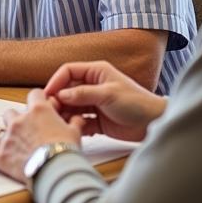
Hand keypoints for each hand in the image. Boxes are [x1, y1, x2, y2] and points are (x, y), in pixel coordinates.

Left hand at [0, 89, 82, 182]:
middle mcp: (19, 120)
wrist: (57, 169)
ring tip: (4, 139)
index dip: (37, 100)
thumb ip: (75, 122)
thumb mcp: (75, 134)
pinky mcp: (1, 156)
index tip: (40, 106)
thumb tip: (79, 118)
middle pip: (11, 112)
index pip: (34, 94)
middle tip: (25, 130)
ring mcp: (8, 138)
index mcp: (38, 111)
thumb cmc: (67, 150)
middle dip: (16, 119)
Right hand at [43, 61, 164, 141]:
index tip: (47, 94)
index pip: (68, 71)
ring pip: (71, 107)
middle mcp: (92, 86)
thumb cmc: (136, 102)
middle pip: (67, 90)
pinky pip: (79, 121)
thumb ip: (83, 94)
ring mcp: (94, 103)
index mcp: (96, 72)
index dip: (56, 81)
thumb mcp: (108, 94)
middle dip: (58, 100)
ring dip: (65, 114)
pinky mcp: (97, 120)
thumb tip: (60, 95)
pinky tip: (74, 131)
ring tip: (61, 123)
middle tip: (52, 112)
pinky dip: (75, 125)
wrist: (154, 123)